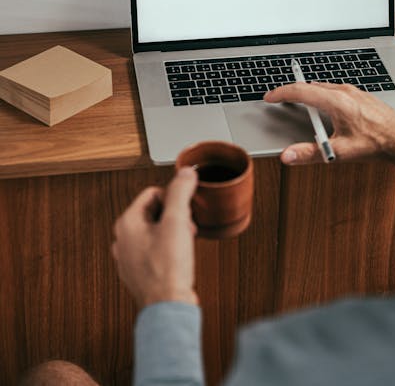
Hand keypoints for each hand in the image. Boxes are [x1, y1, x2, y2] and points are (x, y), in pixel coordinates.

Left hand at [111, 167, 198, 308]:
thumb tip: (186, 172)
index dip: (173, 200)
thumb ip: (180, 192)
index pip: (153, 193)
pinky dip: (168, 250)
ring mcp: (128, 258)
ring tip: (183, 244)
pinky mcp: (138, 273)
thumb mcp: (177, 221)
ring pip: (154, 231)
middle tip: (186, 228)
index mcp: (126, 223)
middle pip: (153, 212)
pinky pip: (154, 250)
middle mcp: (122, 240)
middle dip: (174, 217)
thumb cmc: (168, 268)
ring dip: (172, 233)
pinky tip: (178, 259)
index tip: (184, 212)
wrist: (168, 307)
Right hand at [264, 82, 394, 171]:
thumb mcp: (339, 151)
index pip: (301, 91)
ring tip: (297, 98)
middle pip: (310, 86)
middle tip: (279, 97)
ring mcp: (354, 92)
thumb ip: (310, 154)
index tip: (270, 96)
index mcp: (336, 102)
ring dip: (307, 91)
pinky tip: (323, 103)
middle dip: (292, 91)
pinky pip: (335, 89)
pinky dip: (321, 93)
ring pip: (323, 86)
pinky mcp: (360, 95)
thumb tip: (289, 155)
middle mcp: (344, 92)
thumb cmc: (375, 144)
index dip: (282, 93)